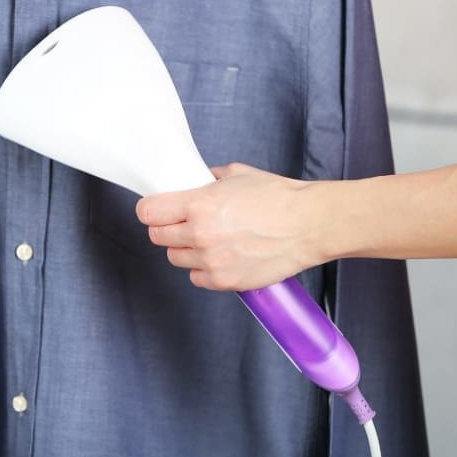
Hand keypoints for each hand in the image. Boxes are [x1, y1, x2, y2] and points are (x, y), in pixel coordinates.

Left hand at [135, 163, 328, 290]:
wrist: (309, 225)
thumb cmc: (277, 197)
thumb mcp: (236, 174)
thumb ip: (207, 179)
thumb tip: (192, 181)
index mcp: (198, 204)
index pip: (148, 213)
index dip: (150, 210)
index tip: (155, 209)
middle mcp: (200, 235)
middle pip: (158, 237)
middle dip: (167, 228)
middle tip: (183, 223)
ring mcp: (211, 261)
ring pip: (175, 258)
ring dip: (185, 249)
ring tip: (208, 240)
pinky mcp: (225, 281)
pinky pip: (196, 278)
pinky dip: (203, 269)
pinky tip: (220, 256)